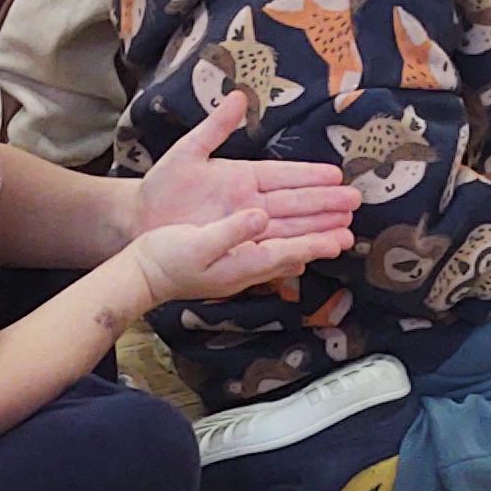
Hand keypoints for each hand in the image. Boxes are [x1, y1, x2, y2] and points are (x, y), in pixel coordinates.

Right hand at [130, 202, 346, 308]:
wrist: (139, 275)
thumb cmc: (164, 258)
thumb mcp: (196, 242)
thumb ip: (231, 230)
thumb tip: (260, 215)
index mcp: (241, 260)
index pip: (287, 250)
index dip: (315, 242)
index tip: (340, 236)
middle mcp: (245, 267)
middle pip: (292, 251)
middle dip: (321, 239)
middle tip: (351, 233)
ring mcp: (239, 268)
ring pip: (284, 252)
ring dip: (310, 242)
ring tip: (336, 235)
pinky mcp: (230, 264)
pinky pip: (269, 256)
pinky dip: (289, 250)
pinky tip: (298, 252)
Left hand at [132, 89, 355, 250]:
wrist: (139, 221)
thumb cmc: (161, 186)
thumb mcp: (187, 152)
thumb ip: (215, 127)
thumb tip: (239, 97)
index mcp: (243, 177)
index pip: (285, 176)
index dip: (311, 177)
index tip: (338, 176)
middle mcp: (250, 203)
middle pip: (295, 204)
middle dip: (325, 205)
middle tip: (354, 205)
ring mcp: (244, 227)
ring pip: (288, 230)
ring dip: (316, 232)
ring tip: (345, 235)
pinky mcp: (235, 246)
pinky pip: (268, 251)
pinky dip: (290, 255)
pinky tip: (311, 255)